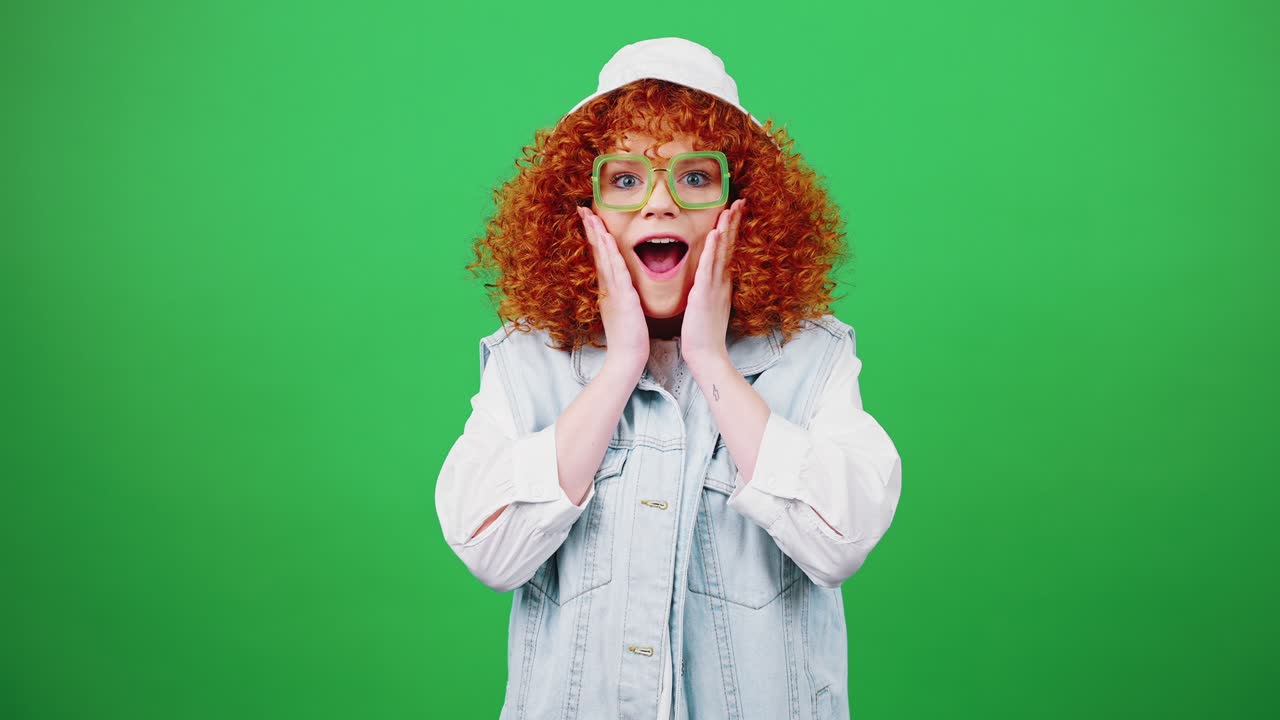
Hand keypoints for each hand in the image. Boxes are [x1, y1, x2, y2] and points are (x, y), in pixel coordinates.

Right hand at [578, 206, 648, 375]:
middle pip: (597, 251)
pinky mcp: (623, 297)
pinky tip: (607, 240)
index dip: (593, 236)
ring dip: (597, 235)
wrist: (627, 357)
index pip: (599, 256)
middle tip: (582, 208)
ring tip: (590, 215)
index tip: (588, 218)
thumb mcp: (622, 310)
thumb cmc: (628, 337)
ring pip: (603, 257)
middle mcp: (607, 286)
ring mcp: (613, 291)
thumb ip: (619, 296)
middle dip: (590, 228)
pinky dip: (610, 253)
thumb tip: (618, 287)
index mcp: (608, 288)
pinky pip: (616, 270)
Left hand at [682, 199, 744, 375]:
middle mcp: (721, 281)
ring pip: (722, 252)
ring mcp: (715, 286)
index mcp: (721, 282)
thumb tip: (711, 279)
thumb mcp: (709, 305)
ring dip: (726, 229)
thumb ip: (711, 289)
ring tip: (731, 208)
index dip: (732, 229)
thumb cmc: (704, 332)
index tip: (736, 210)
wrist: (706, 354)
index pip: (728, 249)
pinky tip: (715, 234)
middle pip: (729, 245)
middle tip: (740, 200)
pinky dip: (712, 250)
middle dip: (734, 222)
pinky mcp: (705, 294)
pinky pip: (709, 268)